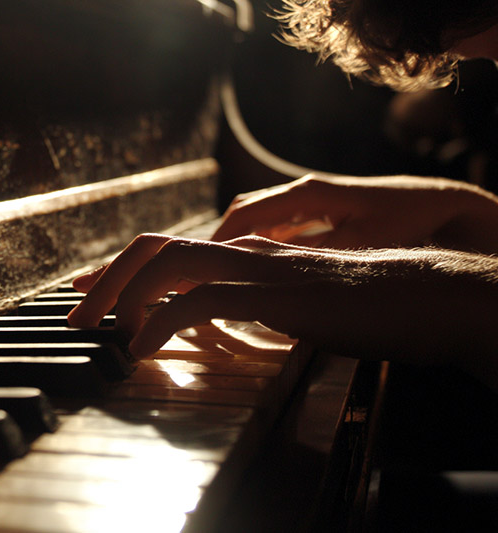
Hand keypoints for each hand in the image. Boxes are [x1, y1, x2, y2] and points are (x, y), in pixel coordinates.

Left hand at [68, 234, 497, 388]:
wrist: (422, 294)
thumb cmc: (361, 303)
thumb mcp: (290, 301)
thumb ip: (250, 302)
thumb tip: (212, 315)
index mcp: (245, 253)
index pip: (168, 250)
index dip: (121, 268)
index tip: (88, 290)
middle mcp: (244, 251)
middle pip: (154, 247)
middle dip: (106, 277)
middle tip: (76, 313)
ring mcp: (258, 267)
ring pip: (169, 263)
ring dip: (122, 294)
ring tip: (96, 330)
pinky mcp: (274, 293)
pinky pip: (202, 300)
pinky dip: (162, 321)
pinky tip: (142, 349)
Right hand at [212, 174, 497, 252]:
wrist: (443, 205)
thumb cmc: (406, 221)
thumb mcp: (359, 244)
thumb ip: (312, 256)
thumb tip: (270, 272)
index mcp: (306, 193)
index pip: (245, 213)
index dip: (216, 240)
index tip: (196, 266)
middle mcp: (302, 191)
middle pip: (244, 212)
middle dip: (218, 240)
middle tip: (198, 271)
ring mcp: (310, 201)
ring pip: (260, 219)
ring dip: (238, 243)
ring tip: (221, 273)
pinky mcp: (320, 212)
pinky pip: (279, 226)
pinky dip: (261, 245)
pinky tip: (258, 268)